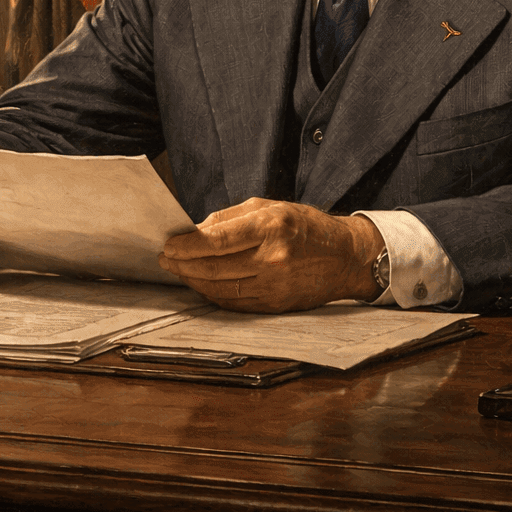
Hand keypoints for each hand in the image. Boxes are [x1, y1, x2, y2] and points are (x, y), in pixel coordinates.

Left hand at [158, 198, 384, 312]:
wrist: (345, 257)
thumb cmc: (305, 226)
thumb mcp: (270, 207)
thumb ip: (229, 219)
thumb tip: (194, 231)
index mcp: (271, 227)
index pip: (217, 240)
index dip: (187, 246)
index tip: (168, 245)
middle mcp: (273, 259)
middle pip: (214, 268)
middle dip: (183, 264)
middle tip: (166, 259)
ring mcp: (275, 286)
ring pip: (220, 289)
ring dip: (194, 281)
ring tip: (180, 270)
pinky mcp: (275, 305)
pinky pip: (234, 303)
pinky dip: (212, 294)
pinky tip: (201, 284)